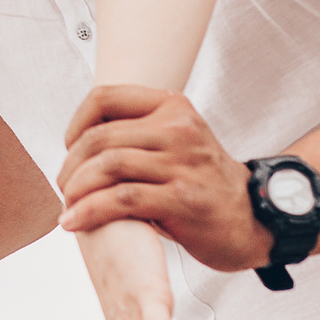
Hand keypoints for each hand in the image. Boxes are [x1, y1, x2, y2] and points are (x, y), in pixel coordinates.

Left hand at [57, 84, 269, 271]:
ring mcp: (183, 164)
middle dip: (71, 165)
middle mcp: (178, 129)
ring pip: (108, 165)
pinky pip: (122, 200)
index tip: (70, 147)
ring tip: (67, 207)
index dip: (76, 123)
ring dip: (76, 189)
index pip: (106, 97)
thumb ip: (139, 132)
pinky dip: (90, 211)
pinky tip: (74, 222)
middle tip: (64, 187)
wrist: (255, 218)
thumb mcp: (178, 142)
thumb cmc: (204, 183)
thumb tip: (79, 140)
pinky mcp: (183, 200)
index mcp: (173, 107)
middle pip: (100, 136)